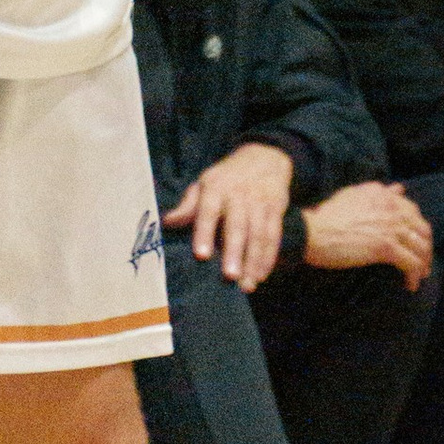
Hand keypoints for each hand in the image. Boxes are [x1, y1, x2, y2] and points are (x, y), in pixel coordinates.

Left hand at [164, 141, 295, 290]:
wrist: (264, 158)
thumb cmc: (226, 179)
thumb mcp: (204, 184)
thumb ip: (187, 206)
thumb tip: (167, 223)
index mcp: (215, 188)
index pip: (208, 211)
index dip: (204, 233)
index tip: (201, 255)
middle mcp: (239, 195)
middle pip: (237, 226)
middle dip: (234, 252)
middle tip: (230, 277)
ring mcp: (260, 203)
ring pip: (258, 235)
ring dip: (253, 261)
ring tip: (247, 285)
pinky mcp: (276, 210)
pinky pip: (273, 236)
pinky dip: (269, 257)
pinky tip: (261, 276)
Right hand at [299, 180, 434, 289]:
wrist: (313, 232)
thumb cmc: (328, 216)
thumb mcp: (353, 195)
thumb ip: (378, 191)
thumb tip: (399, 188)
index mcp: (384, 194)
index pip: (413, 211)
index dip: (417, 228)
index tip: (415, 241)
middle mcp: (391, 207)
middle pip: (422, 230)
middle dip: (426, 248)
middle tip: (423, 262)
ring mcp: (390, 227)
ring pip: (420, 248)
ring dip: (423, 264)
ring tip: (419, 276)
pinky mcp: (386, 247)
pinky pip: (410, 264)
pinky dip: (414, 277)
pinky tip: (410, 285)